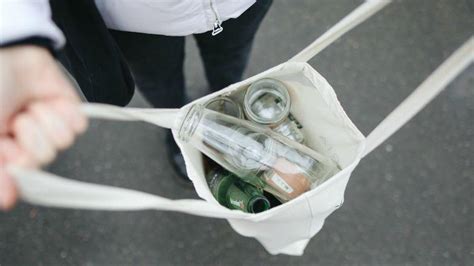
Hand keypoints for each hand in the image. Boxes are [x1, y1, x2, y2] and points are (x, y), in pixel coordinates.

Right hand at [0, 45, 86, 209]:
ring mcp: (47, 125)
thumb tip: (7, 200)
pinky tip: (43, 102)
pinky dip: (61, 113)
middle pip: (41, 161)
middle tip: (12, 122)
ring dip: (40, 122)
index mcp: (3, 149)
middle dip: (26, 140)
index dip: (15, 169)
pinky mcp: (68, 110)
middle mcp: (25, 140)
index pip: (21, 178)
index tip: (7, 151)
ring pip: (60, 144)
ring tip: (25, 108)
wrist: (3, 50)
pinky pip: (77, 126)